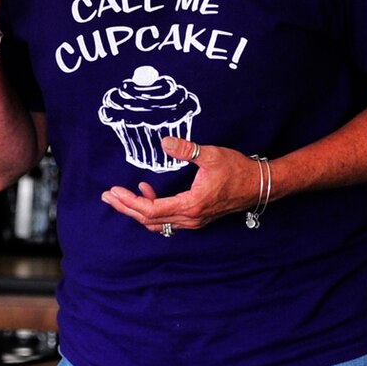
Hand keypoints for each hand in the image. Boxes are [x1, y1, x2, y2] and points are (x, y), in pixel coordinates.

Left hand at [102, 138, 262, 235]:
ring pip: (157, 223)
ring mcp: (194, 220)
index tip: (114, 191)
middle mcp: (190, 218)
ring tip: (120, 196)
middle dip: (126, 208)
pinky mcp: (197, 217)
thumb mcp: (211, 155)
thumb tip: (164, 142)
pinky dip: (152, 211)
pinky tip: (147, 192)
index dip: (129, 202)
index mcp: (191, 205)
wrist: (259, 185)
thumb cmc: (237, 169)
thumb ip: (186, 149)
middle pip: (149, 220)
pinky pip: (167, 220)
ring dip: (137, 210)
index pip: (151, 210)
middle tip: (107, 197)